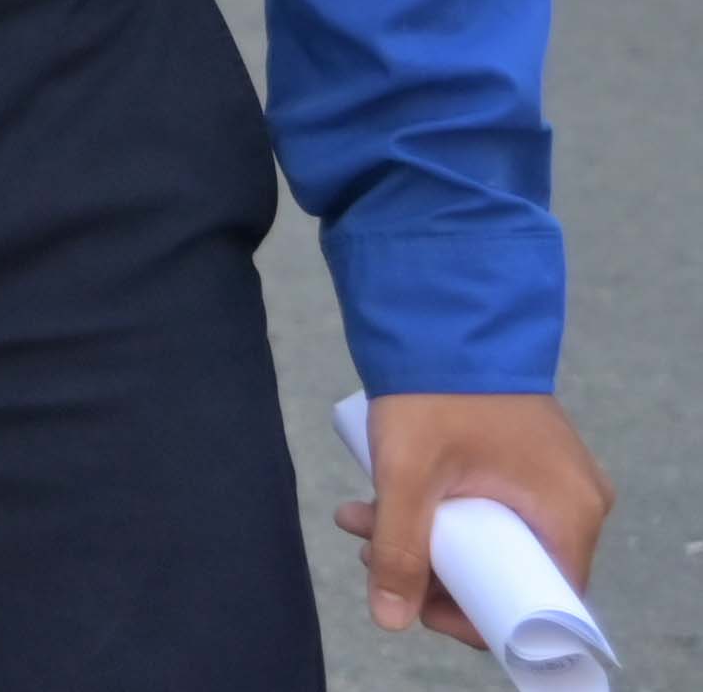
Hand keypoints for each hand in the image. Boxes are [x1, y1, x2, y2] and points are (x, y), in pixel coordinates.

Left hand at [346, 391, 609, 646]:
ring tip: (357, 519)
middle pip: (510, 569)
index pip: (541, 601)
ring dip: (423, 536)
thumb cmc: (436, 391)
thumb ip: (400, 548)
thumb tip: (391, 620)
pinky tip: (377, 502)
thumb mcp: (409, 475)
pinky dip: (438, 510)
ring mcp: (553, 479)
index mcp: (571, 514)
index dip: (478, 615)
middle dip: (433, 569)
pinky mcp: (526, 460)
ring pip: (490, 536)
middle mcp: (576, 502)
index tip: (420, 607)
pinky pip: (489, 506)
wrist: (441, 312)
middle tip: (369, 554)